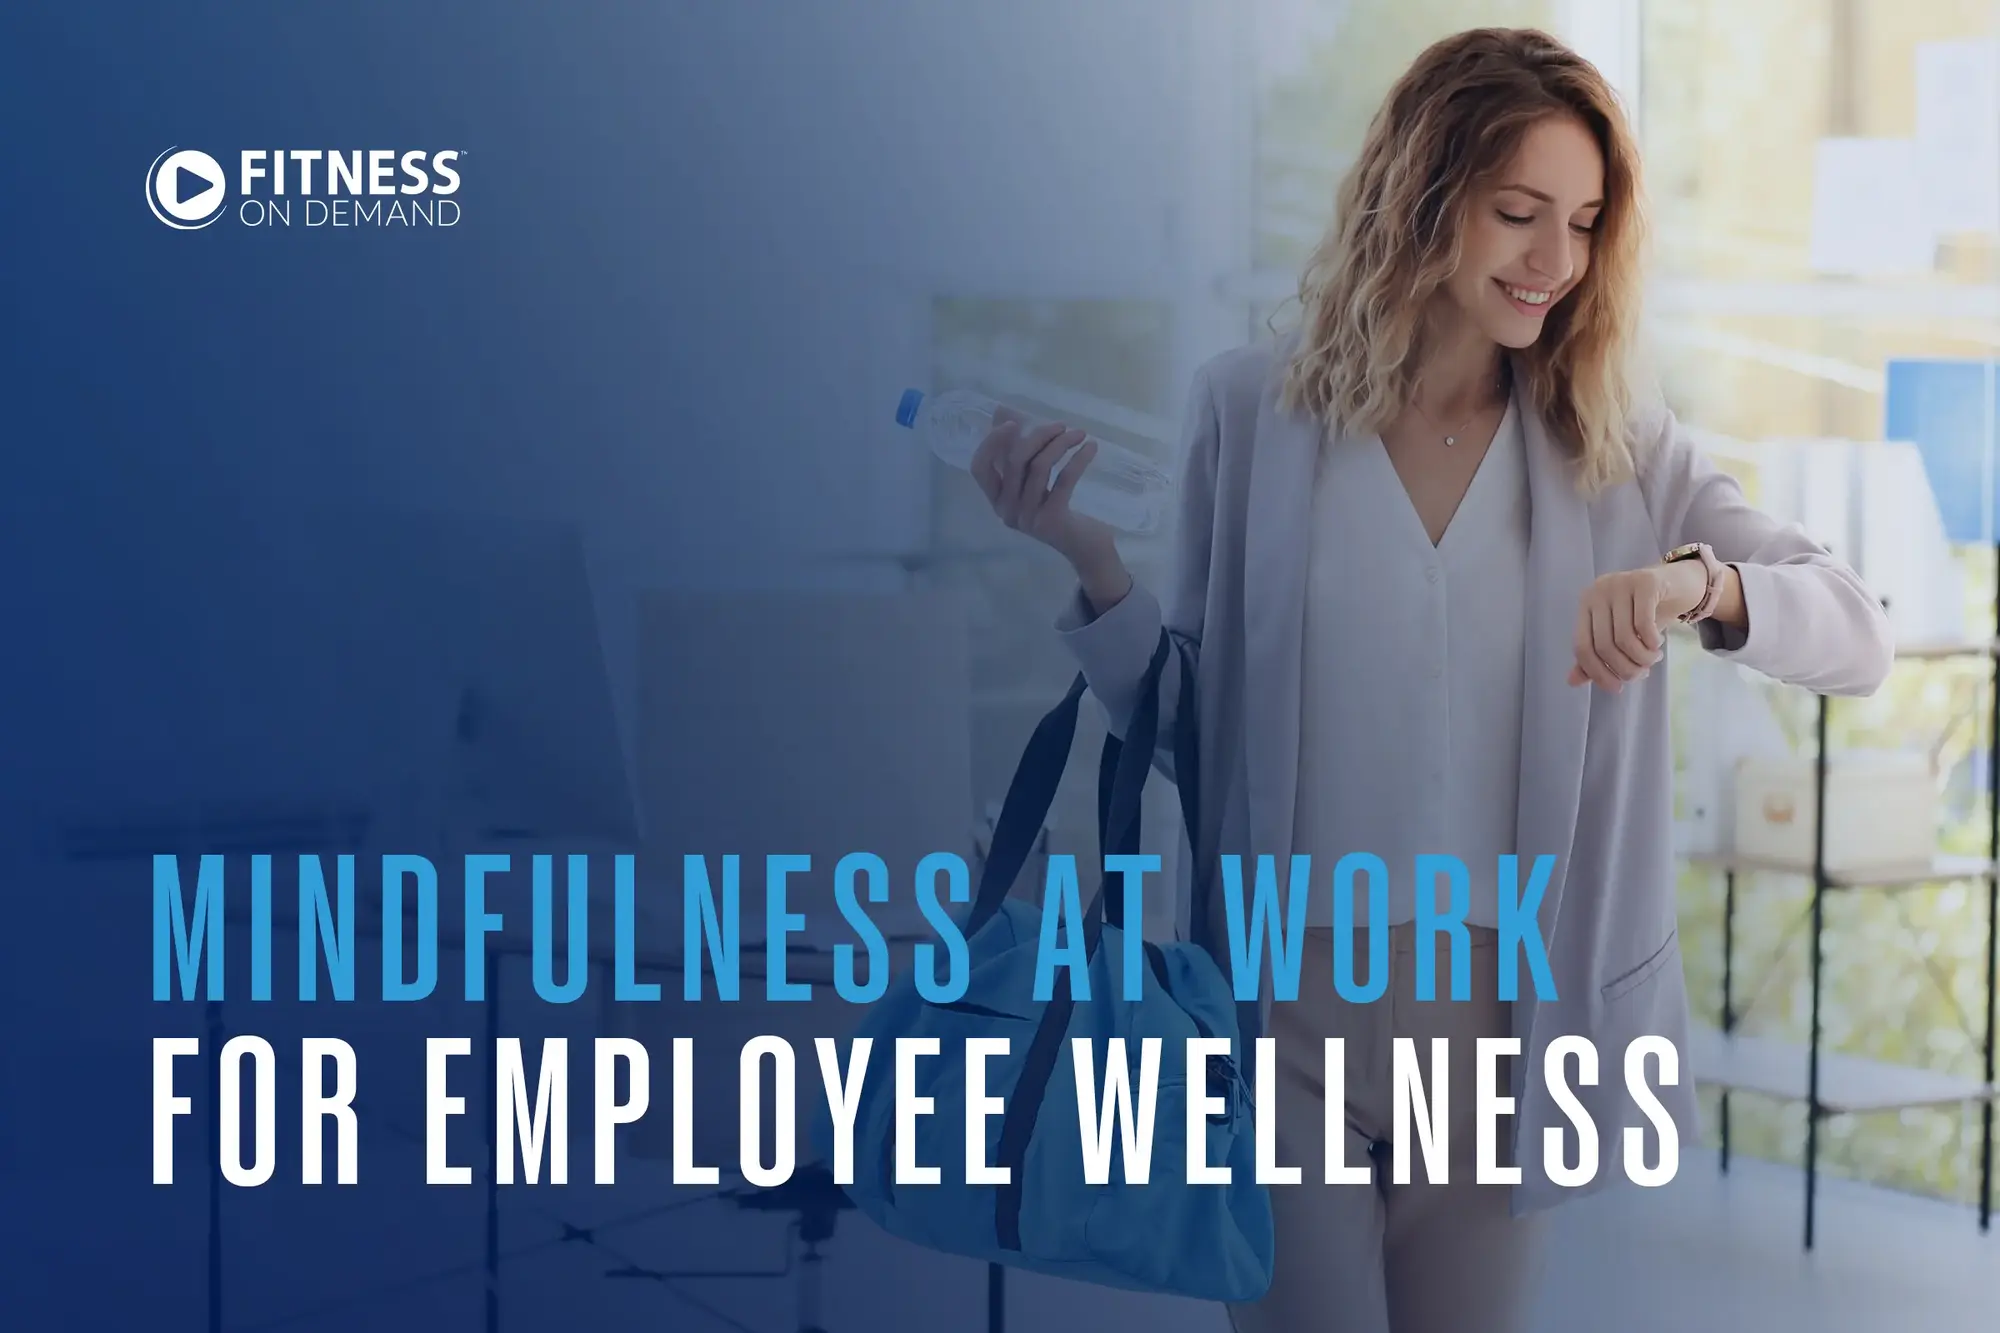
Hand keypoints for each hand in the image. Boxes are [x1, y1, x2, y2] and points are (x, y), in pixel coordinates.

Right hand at [969, 408, 1120, 575]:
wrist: (1084, 545)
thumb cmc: (1055, 506)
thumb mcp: (1033, 477)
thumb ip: (1015, 447)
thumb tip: (1000, 411)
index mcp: (996, 499)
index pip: (979, 468)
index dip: (991, 442)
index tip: (1012, 422)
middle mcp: (1006, 510)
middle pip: (1014, 461)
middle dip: (1038, 436)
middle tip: (1062, 425)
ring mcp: (1028, 518)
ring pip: (1039, 467)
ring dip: (1061, 444)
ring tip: (1079, 434)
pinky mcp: (1052, 520)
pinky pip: (1064, 480)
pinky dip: (1078, 459)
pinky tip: (1091, 447)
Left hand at [1567, 566, 1676, 691]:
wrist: (1680, 583)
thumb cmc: (1646, 612)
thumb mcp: (1620, 634)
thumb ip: (1596, 655)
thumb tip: (1572, 681)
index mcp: (1586, 604)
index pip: (1582, 646)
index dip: (1597, 673)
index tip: (1617, 688)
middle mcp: (1598, 591)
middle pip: (1603, 645)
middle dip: (1625, 668)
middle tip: (1642, 673)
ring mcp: (1620, 583)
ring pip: (1624, 637)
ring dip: (1641, 658)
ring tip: (1652, 659)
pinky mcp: (1645, 582)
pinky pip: (1643, 624)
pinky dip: (1651, 643)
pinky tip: (1657, 644)